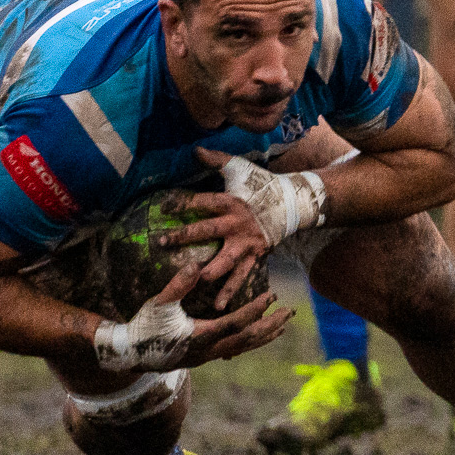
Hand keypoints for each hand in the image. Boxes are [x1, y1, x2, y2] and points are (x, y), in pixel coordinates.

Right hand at [93, 263, 291, 372]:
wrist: (130, 353)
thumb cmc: (144, 326)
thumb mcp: (158, 303)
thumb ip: (178, 285)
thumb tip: (194, 266)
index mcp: (200, 337)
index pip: (235, 323)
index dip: (255, 310)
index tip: (271, 296)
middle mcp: (208, 351)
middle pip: (247, 340)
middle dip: (269, 326)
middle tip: (289, 313)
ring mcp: (206, 357)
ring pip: (242, 348)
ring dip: (263, 336)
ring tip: (282, 326)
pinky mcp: (203, 357)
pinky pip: (234, 350)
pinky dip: (249, 342)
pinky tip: (258, 337)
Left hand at [157, 149, 326, 309]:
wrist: (292, 203)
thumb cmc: (260, 184)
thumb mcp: (239, 169)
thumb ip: (216, 160)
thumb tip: (195, 149)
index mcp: (230, 201)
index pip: (202, 201)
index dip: (182, 203)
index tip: (163, 207)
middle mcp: (237, 223)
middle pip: (207, 231)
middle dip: (184, 237)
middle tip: (162, 243)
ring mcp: (246, 243)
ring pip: (226, 260)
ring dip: (210, 271)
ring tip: (194, 281)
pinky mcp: (255, 256)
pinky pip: (241, 276)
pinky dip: (231, 291)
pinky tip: (218, 306)